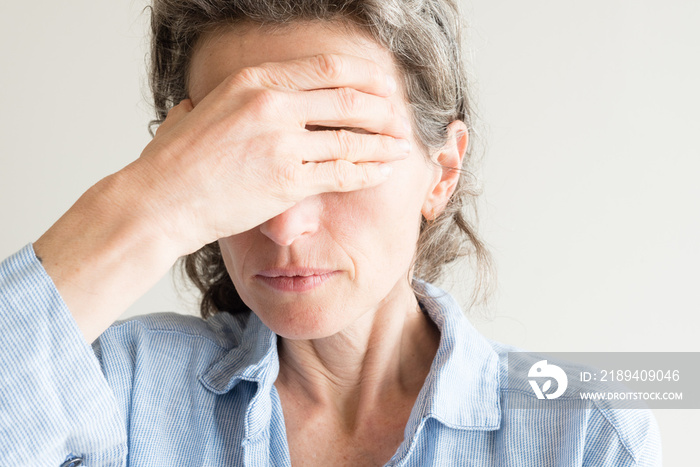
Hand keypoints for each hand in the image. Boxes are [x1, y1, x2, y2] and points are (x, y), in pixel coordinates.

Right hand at [132, 53, 410, 254]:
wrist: (160, 202)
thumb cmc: (173, 162)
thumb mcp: (196, 113)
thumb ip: (215, 102)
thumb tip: (201, 102)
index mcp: (253, 81)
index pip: (326, 68)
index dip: (363, 76)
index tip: (382, 84)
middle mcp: (272, 104)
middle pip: (347, 99)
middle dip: (382, 108)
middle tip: (400, 116)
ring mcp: (281, 143)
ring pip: (352, 138)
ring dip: (383, 142)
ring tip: (402, 146)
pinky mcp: (287, 181)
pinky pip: (342, 173)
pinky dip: (369, 172)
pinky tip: (384, 172)